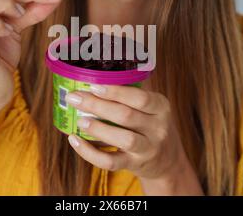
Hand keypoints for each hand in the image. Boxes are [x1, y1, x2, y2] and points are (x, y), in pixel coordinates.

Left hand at [65, 85, 202, 194]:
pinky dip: (90, 153)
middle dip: (97, 106)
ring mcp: (147, 148)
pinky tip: (75, 141)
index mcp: (160, 107)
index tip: (94, 85)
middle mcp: (157, 128)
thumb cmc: (150, 126)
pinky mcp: (135, 165)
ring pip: (123, 139)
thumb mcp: (151, 108)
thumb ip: (129, 95)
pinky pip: (111, 162)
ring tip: (79, 120)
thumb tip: (92, 77)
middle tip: (75, 98)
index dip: (116, 92)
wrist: (168, 161)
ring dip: (98, 129)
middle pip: (127, 116)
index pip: (141, 98)